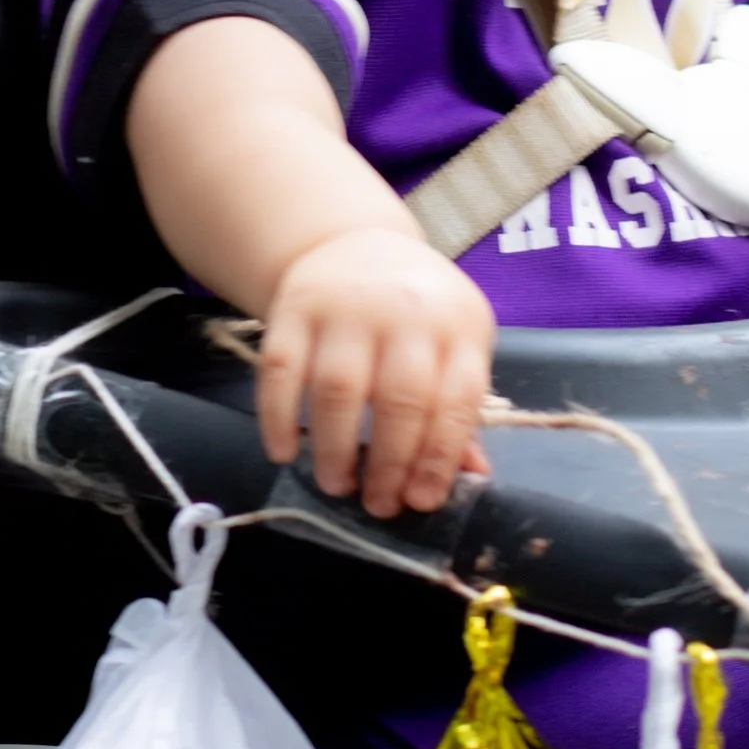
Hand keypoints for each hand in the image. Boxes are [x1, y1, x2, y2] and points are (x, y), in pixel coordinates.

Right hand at [258, 226, 496, 516]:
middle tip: (377, 504)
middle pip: (400, 399)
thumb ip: (458, 412)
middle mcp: (407, 312)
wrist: (358, 244)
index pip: (457, 400)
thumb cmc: (417, 312)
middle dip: (389, 463)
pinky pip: (280, 371)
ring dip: (335, 448)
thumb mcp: (454, 346)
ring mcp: (347, 307)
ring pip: (338, 388)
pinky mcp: (294, 308)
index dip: (440, 458)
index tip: (421, 500)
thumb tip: (470, 478)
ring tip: (337, 485)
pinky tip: (284, 452)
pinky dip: (277, 418)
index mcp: (460, 325)